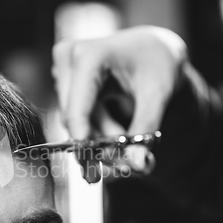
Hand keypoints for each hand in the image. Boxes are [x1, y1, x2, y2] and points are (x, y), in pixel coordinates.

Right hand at [52, 26, 186, 181]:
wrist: (155, 48)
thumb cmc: (158, 63)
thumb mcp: (158, 95)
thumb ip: (145, 129)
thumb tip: (137, 164)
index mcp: (90, 55)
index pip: (76, 110)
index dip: (83, 144)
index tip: (93, 174)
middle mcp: (69, 57)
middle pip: (73, 117)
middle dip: (99, 143)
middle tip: (124, 164)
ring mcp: (63, 67)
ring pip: (73, 119)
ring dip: (99, 136)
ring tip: (127, 138)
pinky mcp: (64, 77)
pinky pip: (75, 114)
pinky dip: (95, 128)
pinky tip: (115, 128)